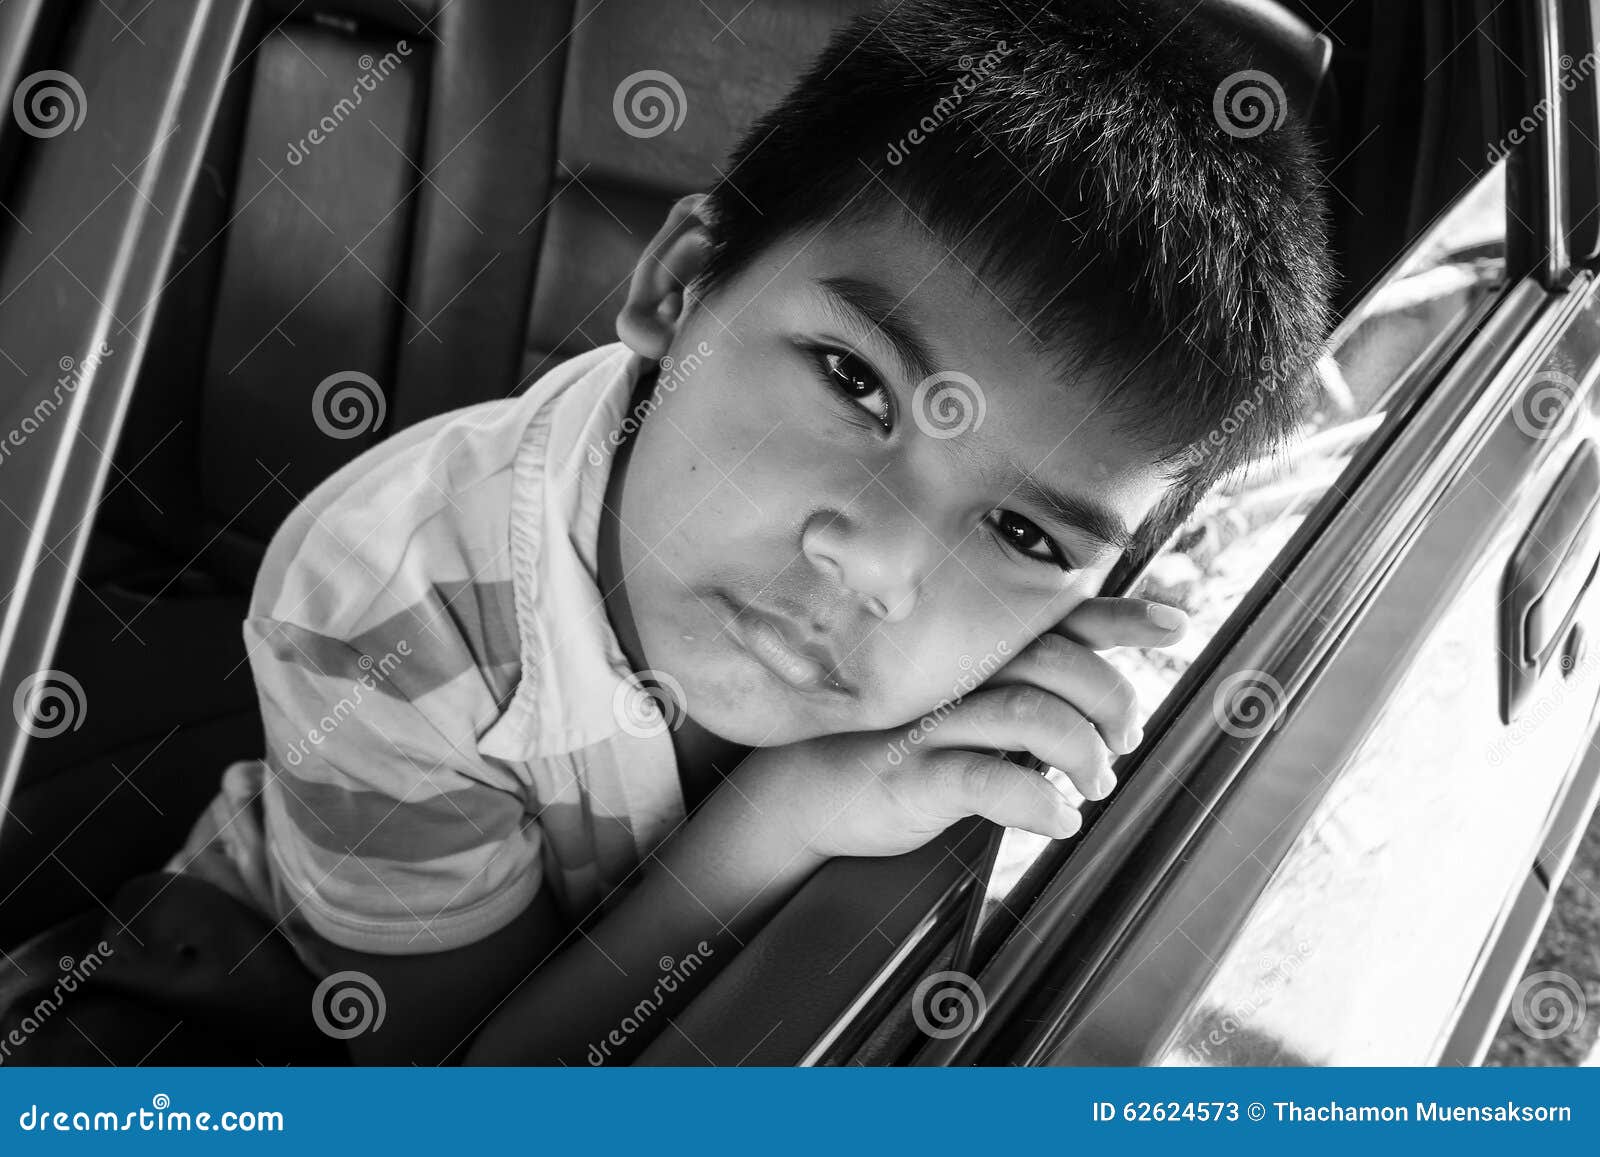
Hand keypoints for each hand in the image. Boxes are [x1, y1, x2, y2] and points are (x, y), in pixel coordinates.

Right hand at [735, 597, 1188, 860]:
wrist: (801, 788)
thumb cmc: (892, 745)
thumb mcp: (959, 709)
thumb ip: (1019, 692)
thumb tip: (1097, 705)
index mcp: (972, 654)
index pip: (1056, 621)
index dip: (1119, 617)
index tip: (1177, 623)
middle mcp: (954, 676)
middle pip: (1053, 662)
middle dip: (1110, 698)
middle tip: (1125, 740)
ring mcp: (930, 723)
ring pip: (1028, 715)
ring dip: (1082, 752)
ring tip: (1094, 783)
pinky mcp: (908, 775)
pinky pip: (983, 780)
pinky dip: (1036, 801)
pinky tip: (1060, 819)